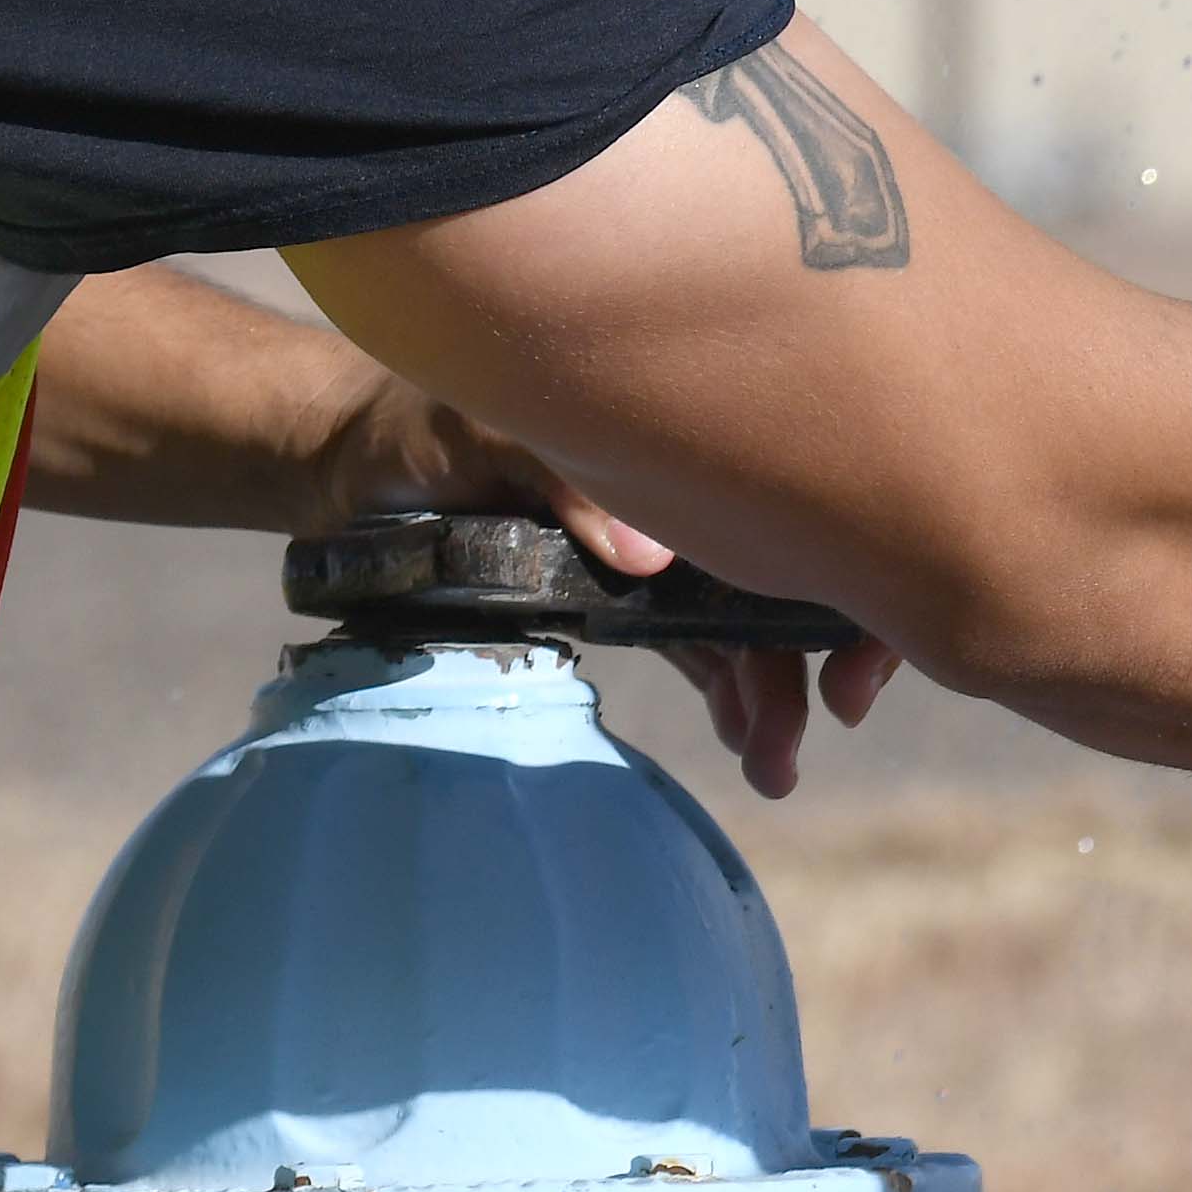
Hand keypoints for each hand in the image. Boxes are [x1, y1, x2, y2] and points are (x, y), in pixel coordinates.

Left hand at [325, 367, 898, 801]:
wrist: (343, 464)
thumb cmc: (413, 423)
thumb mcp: (481, 429)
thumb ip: (563, 478)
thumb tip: (650, 560)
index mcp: (678, 435)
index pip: (800, 495)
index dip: (849, 575)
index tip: (847, 660)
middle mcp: (683, 487)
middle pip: (788, 565)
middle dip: (819, 652)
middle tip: (817, 729)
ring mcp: (653, 545)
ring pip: (744, 617)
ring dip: (772, 691)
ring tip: (775, 767)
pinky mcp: (613, 593)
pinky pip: (691, 641)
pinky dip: (725, 688)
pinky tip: (741, 738)